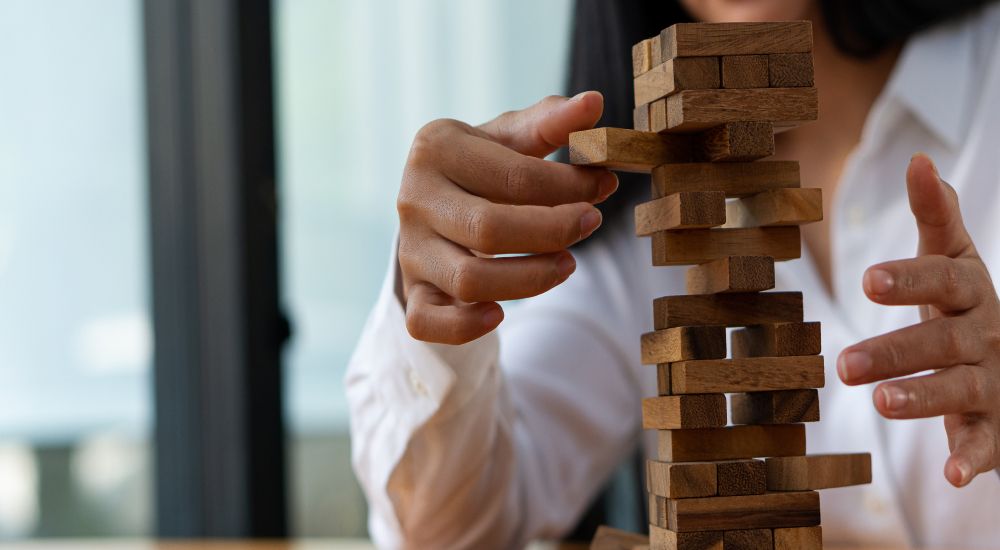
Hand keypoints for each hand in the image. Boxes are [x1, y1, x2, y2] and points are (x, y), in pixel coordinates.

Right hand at [397, 92, 616, 344]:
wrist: (435, 204)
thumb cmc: (483, 168)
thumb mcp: (511, 139)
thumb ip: (552, 122)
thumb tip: (594, 103)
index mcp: (435, 148)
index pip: (514, 176)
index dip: (569, 186)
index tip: (604, 186)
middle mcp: (413, 197)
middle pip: (489, 229)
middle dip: (552, 231)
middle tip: (591, 224)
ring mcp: (409, 249)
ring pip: (469, 280)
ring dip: (529, 279)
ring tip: (568, 265)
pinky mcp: (412, 291)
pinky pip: (429, 322)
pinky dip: (465, 326)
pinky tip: (500, 313)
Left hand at [838, 153, 999, 486]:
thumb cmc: (964, 304)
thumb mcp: (954, 258)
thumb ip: (936, 215)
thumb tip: (919, 160)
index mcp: (971, 291)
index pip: (942, 279)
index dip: (907, 279)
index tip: (866, 280)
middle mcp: (986, 334)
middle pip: (941, 341)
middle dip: (895, 351)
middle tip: (842, 364)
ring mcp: (994, 381)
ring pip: (959, 388)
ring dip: (922, 398)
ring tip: (880, 404)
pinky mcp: (996, 425)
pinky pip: (986, 442)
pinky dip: (973, 457)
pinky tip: (954, 474)